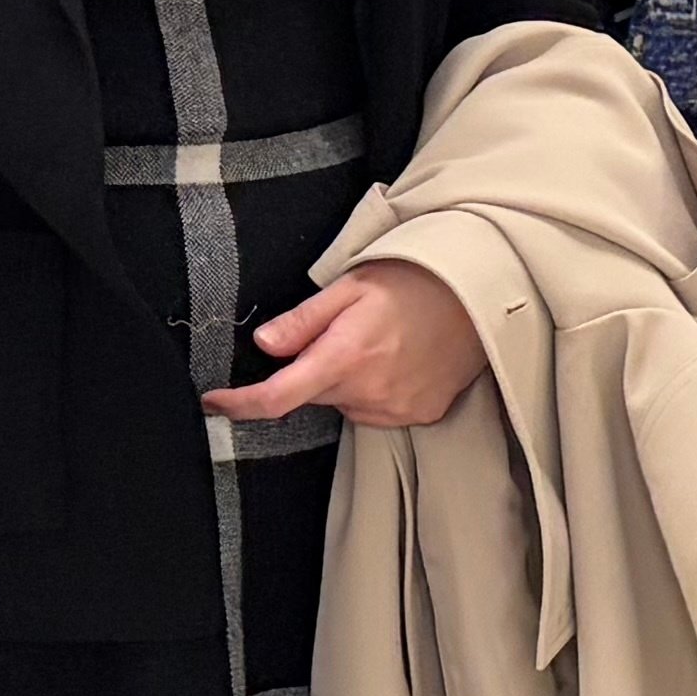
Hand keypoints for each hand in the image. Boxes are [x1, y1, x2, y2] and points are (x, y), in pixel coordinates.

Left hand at [207, 260, 485, 430]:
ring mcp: (397, 408)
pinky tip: (400, 361)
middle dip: (312, 371)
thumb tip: (263, 345)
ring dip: (347, 382)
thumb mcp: (351, 287)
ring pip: (346, 404)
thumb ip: (304, 320)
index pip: (277, 397)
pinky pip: (379, 410)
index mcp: (344, 357)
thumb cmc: (415, 281)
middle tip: (342, 333)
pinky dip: (377, 391)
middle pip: (313, 396)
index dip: (239, 404)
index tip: (214, 402)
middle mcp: (368, 391)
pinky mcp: (420, 414)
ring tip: (379, 343)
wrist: (482, 294)